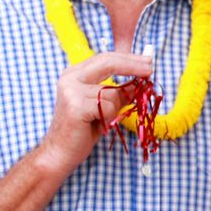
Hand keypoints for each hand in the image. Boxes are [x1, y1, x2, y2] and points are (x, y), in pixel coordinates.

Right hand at [38, 53, 151, 171]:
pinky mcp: (75, 106)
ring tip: (102, 119)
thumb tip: (142, 80)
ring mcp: (70, 91)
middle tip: (150, 69)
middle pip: (108, 62)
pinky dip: (109, 117)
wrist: (60, 153)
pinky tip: (97, 124)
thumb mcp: (105, 105)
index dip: (129, 58)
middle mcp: (70, 78)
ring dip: (115, 107)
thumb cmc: (83, 129)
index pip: (106, 58)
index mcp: (75, 74)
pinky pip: (108, 106)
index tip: (148, 62)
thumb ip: (120, 92)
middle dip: (133, 65)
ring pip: (112, 92)